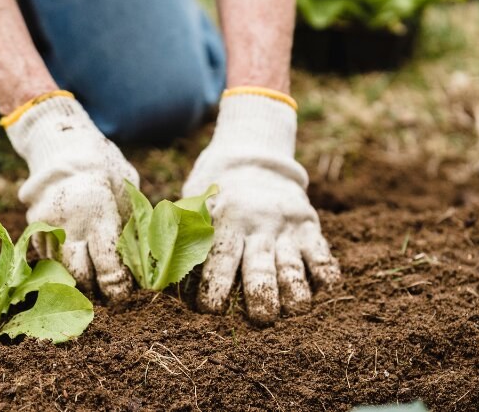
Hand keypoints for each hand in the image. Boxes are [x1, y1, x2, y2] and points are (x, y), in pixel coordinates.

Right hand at [5, 93, 136, 298]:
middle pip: (79, 274)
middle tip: (107, 296)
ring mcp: (46, 225)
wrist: (63, 145)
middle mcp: (69, 223)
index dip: (117, 286)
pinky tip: (74, 263)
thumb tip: (140, 261)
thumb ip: (129, 224)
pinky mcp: (33, 226)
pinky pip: (47, 256)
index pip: (107, 265)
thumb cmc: (104, 168)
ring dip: (75, 280)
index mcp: (97, 213)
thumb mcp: (126, 191)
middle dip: (94, 289)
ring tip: (91, 285)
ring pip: (60, 269)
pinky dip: (61, 264)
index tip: (124, 295)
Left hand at [183, 92, 339, 324]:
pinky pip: (322, 253)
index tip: (210, 309)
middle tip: (261, 319)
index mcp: (225, 218)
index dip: (215, 286)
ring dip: (294, 292)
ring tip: (293, 310)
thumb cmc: (215, 193)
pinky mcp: (309, 226)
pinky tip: (322, 288)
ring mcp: (286, 225)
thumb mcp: (194, 204)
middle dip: (261, 295)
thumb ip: (178, 234)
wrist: (254, 159)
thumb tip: (153, 273)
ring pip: (293, 265)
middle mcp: (258, 223)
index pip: (220, 256)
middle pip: (260, 266)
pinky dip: (325, 273)